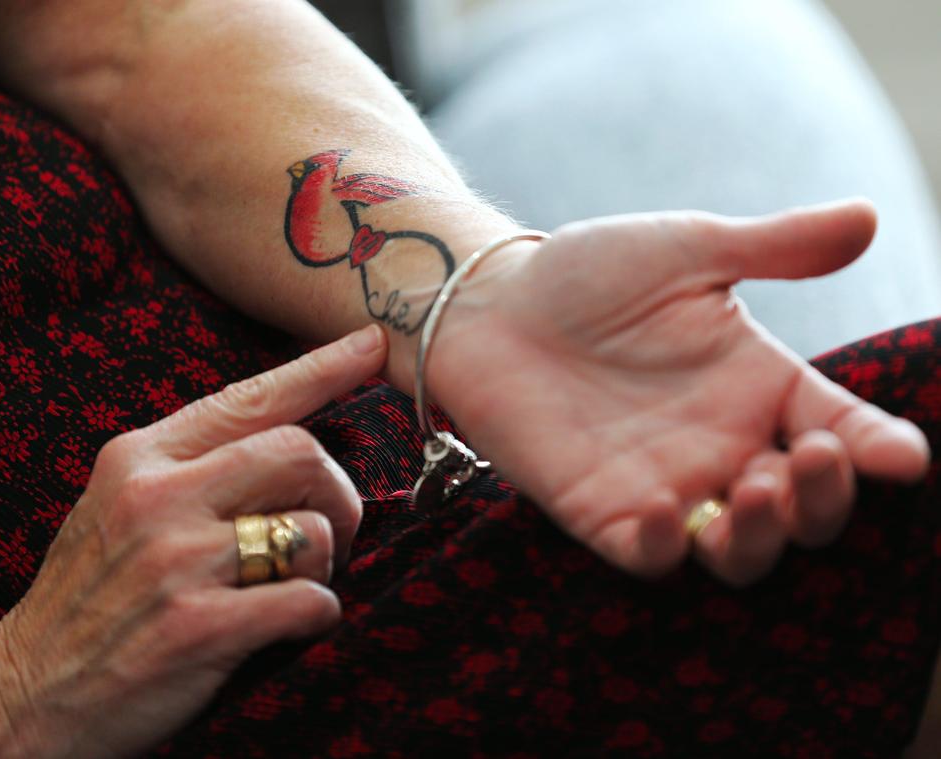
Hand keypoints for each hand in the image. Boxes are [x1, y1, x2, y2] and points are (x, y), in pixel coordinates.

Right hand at [0, 325, 385, 758]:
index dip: (321, 368)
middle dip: (337, 495)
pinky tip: (291, 627)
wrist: (20, 697)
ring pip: (312, 529)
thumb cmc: (85, 601)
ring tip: (294, 586)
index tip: (371, 345)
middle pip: (300, 452)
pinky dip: (318, 615)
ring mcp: (175, 561)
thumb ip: (188, 471)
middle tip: (329, 536)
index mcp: (139, 457)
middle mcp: (157, 496)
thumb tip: (286, 449)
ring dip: (326, 564)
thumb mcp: (116, 508)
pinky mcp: (196, 627)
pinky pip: (308, 601)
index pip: (248, 397)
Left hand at [428, 200, 930, 583]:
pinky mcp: (600, 512)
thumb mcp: (688, 250)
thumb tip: (869, 216)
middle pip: (802, 509)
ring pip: (737, 551)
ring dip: (761, 536)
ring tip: (756, 488)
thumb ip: (774, 246)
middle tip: (814, 459)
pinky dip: (665, 547)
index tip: (903, 458)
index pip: (842, 431)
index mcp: (759, 387)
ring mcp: (665, 487)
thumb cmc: (588, 273)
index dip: (879, 450)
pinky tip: (665, 509)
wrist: (491, 301)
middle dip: (823, 500)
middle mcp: (723, 448)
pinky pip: (647, 554)